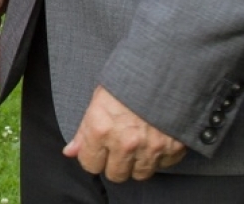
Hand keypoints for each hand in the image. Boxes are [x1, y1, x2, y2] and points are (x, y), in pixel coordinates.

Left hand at [63, 86, 186, 181]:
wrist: (165, 67)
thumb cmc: (128, 80)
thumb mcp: (99, 99)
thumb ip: (84, 130)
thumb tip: (70, 151)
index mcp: (100, 128)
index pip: (90, 165)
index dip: (93, 157)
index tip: (98, 150)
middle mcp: (124, 142)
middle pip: (116, 174)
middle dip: (115, 163)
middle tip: (119, 145)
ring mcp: (150, 147)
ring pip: (139, 174)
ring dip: (137, 162)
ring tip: (138, 142)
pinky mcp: (173, 149)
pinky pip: (162, 166)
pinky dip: (158, 157)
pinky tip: (155, 139)